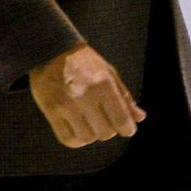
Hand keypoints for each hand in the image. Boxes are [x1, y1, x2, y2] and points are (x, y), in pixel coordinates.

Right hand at [28, 44, 145, 147]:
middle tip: (102, 120)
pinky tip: (76, 130)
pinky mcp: (51, 111)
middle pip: (105, 133)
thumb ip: (124, 97)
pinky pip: (67, 139)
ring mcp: (67, 105)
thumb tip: (139, 118)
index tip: (125, 128)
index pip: (122, 121)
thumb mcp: (108, 73)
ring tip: (88, 124)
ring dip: (90, 134)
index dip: (127, 129)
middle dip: (107, 129)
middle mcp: (86, 96)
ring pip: (87, 138)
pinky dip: (75, 140)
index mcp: (103, 85)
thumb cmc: (83, 62)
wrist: (50, 50)